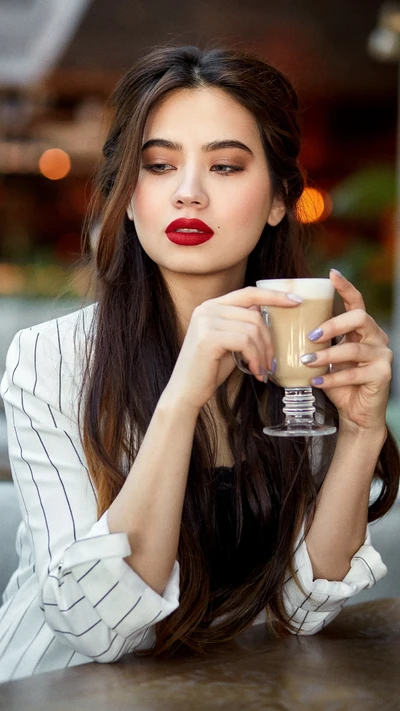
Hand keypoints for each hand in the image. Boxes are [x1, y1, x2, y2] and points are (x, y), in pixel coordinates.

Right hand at [164, 286, 300, 411]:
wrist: (185, 392)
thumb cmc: (209, 370)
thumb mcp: (230, 343)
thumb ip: (244, 326)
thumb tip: (269, 314)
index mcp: (212, 306)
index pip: (249, 292)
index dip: (274, 295)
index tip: (296, 300)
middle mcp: (207, 308)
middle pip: (255, 314)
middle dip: (269, 340)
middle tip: (271, 363)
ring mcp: (206, 321)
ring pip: (253, 329)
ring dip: (263, 353)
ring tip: (262, 371)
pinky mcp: (208, 337)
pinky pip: (245, 342)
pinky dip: (255, 358)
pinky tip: (254, 372)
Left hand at [301, 270, 392, 432]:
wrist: (356, 413)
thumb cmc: (338, 382)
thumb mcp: (325, 357)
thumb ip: (316, 342)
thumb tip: (282, 326)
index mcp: (362, 329)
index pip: (356, 302)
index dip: (345, 287)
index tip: (331, 275)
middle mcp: (377, 337)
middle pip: (360, 318)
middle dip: (333, 325)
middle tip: (310, 336)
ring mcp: (382, 355)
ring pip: (354, 348)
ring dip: (327, 355)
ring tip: (307, 361)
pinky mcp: (382, 374)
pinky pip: (354, 373)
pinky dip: (332, 378)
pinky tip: (316, 381)